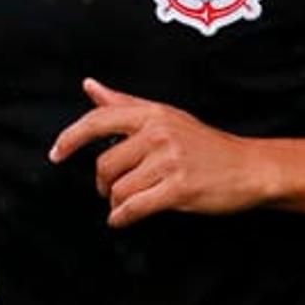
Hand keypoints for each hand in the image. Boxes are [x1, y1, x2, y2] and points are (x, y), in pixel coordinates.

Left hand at [50, 78, 278, 227]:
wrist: (249, 167)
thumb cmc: (205, 144)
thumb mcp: (167, 116)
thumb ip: (124, 102)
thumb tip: (90, 85)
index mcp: (153, 114)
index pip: (99, 121)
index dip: (70, 139)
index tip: (56, 154)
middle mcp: (159, 134)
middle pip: (105, 165)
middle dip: (104, 184)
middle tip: (114, 189)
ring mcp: (170, 161)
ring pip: (119, 190)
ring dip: (117, 202)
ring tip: (131, 201)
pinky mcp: (179, 188)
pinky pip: (134, 208)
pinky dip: (122, 218)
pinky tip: (124, 219)